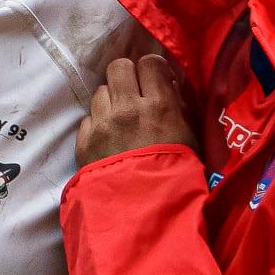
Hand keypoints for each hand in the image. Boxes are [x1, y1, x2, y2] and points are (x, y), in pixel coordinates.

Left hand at [77, 54, 198, 167]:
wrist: (144, 212)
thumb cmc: (176, 177)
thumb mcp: (191, 140)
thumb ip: (179, 109)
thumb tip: (169, 88)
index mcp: (158, 106)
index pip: (149, 63)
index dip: (151, 69)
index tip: (154, 80)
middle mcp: (127, 108)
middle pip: (118, 67)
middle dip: (126, 76)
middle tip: (134, 92)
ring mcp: (102, 124)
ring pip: (100, 91)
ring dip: (110, 100)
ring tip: (120, 119)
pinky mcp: (84, 141)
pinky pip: (87, 118)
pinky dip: (97, 124)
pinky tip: (108, 139)